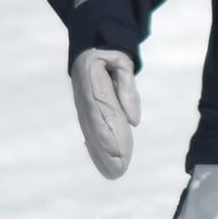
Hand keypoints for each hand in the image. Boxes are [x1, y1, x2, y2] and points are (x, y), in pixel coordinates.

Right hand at [71, 47, 139, 178]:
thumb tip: (133, 120)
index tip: (119, 154)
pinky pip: (91, 132)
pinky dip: (97, 148)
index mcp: (92, 88)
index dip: (109, 137)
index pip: (103, 118)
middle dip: (107, 152)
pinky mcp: (86, 111)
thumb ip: (127, 89)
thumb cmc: (109, 54)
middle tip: (118, 172)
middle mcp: (85, 101)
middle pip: (97, 131)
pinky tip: (105, 163)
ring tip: (114, 173)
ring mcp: (84, 108)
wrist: (91, 45)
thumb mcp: (121, 64)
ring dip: (102, 155)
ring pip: (93, 134)